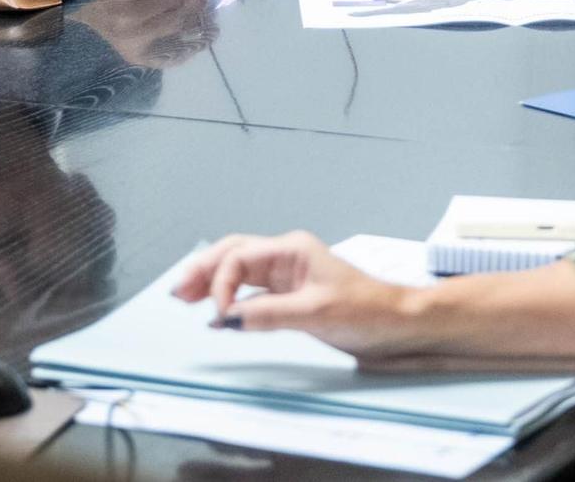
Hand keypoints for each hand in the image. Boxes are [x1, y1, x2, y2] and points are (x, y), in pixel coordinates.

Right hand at [172, 231, 423, 357]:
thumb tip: (225, 317)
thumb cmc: (366, 311)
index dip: (221, 283)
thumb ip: (268, 314)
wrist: (398, 324)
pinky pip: (251, 291)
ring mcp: (287, 275)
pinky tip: (216, 311)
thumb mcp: (315, 314)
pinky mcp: (290, 296)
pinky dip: (230, 298)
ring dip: (211, 280)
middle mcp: (286, 257)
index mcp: (292, 250)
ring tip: (184, 297)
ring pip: (238, 270)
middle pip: (232, 254)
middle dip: (203, 270)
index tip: (219, 313)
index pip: (240, 257)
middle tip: (177, 293)